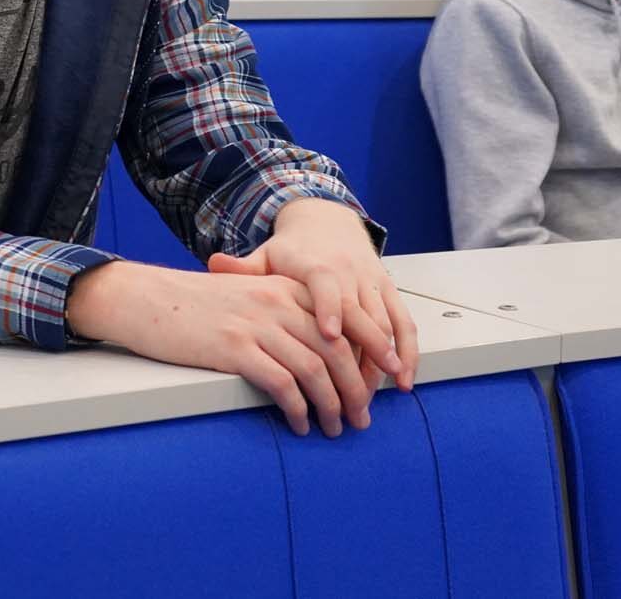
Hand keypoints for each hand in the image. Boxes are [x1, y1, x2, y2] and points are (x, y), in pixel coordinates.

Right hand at [65, 260, 373, 436]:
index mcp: (285, 288)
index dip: (366, 357)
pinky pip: (282, 385)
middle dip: (355, 390)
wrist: (149, 300)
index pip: (343, 323)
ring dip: (331, 406)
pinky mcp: (235, 349)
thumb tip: (319, 355)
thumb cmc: (197, 305)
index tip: (375, 386)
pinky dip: (298, 409)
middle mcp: (278, 302)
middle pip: (336, 350)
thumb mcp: (247, 296)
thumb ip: (283, 314)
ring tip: (334, 428)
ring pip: (315, 371)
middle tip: (361, 418)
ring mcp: (257, 324)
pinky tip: (298, 424)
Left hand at [209, 197, 418, 407]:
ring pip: (383, 323)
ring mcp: (371, 283)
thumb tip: (213, 263)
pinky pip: (403, 321)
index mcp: (317, 266)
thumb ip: (244, 268)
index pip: (325, 285)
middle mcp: (349, 273)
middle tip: (356, 396)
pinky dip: (407, 350)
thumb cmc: (292, 250)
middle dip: (362, 356)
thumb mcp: (267, 256)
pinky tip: (403, 380)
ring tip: (374, 397)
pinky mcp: (388, 290)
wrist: (328, 223)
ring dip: (383, 360)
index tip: (329, 336)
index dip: (329, 308)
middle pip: (360, 315)